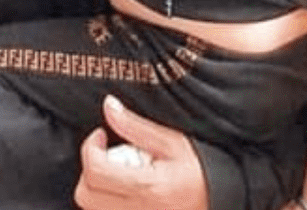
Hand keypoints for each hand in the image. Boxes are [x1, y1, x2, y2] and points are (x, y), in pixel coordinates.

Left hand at [75, 95, 205, 209]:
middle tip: (107, 153)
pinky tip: (123, 188)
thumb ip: (136, 126)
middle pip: (85, 195)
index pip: (95, 172)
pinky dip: (105, 201)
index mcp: (148, 188)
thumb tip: (109, 106)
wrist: (221, 198)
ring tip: (118, 171)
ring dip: (96, 186)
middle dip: (89, 168)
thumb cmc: (200, 169)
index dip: (90, 148)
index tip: (100, 135)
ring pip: (92, 208)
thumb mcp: (172, 141)